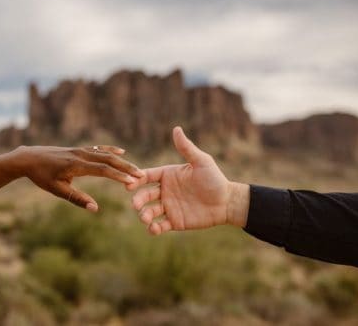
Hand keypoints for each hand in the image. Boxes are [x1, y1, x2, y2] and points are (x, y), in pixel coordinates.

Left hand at [13, 145, 143, 211]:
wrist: (28, 158)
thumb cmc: (41, 176)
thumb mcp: (57, 190)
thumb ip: (77, 199)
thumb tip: (95, 209)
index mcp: (75, 165)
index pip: (102, 170)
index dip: (118, 175)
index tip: (132, 182)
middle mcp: (80, 155)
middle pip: (108, 160)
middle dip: (125, 168)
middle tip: (142, 175)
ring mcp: (79, 150)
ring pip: (104, 154)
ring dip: (121, 161)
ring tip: (135, 168)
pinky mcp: (77, 150)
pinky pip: (97, 149)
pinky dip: (110, 151)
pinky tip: (120, 153)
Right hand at [127, 127, 248, 234]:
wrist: (228, 202)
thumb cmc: (215, 179)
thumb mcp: (201, 162)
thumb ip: (186, 148)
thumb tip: (176, 129)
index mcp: (167, 176)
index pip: (146, 176)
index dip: (136, 180)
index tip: (129, 184)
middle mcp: (164, 191)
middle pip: (144, 195)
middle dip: (138, 200)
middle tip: (136, 204)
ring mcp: (168, 207)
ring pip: (149, 212)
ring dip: (144, 215)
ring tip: (145, 219)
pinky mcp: (174, 222)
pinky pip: (160, 226)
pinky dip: (154, 229)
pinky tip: (154, 229)